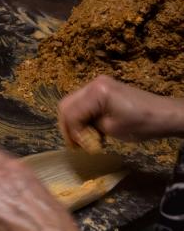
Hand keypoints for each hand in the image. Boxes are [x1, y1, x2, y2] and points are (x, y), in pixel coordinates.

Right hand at [59, 75, 183, 143]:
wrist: (164, 114)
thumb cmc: (141, 123)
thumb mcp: (111, 129)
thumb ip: (88, 129)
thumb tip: (76, 135)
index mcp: (96, 92)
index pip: (71, 113)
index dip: (72, 132)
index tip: (79, 147)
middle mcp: (92, 84)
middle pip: (66, 105)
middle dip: (68, 126)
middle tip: (75, 144)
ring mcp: (97, 84)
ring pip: (71, 104)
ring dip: (74, 122)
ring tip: (82, 138)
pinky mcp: (102, 89)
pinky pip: (82, 103)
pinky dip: (82, 116)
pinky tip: (89, 129)